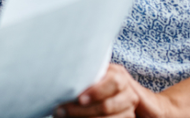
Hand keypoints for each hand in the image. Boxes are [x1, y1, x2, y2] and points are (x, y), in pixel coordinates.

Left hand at [54, 64, 170, 117]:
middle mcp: (127, 93)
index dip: (97, 92)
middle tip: (60, 111)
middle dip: (82, 111)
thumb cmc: (98, 83)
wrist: (126, 99)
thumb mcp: (95, 75)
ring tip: (63, 116)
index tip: (79, 98)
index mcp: (118, 76)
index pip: (114, 83)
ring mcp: (129, 109)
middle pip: (107, 105)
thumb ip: (87, 74)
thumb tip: (61, 76)